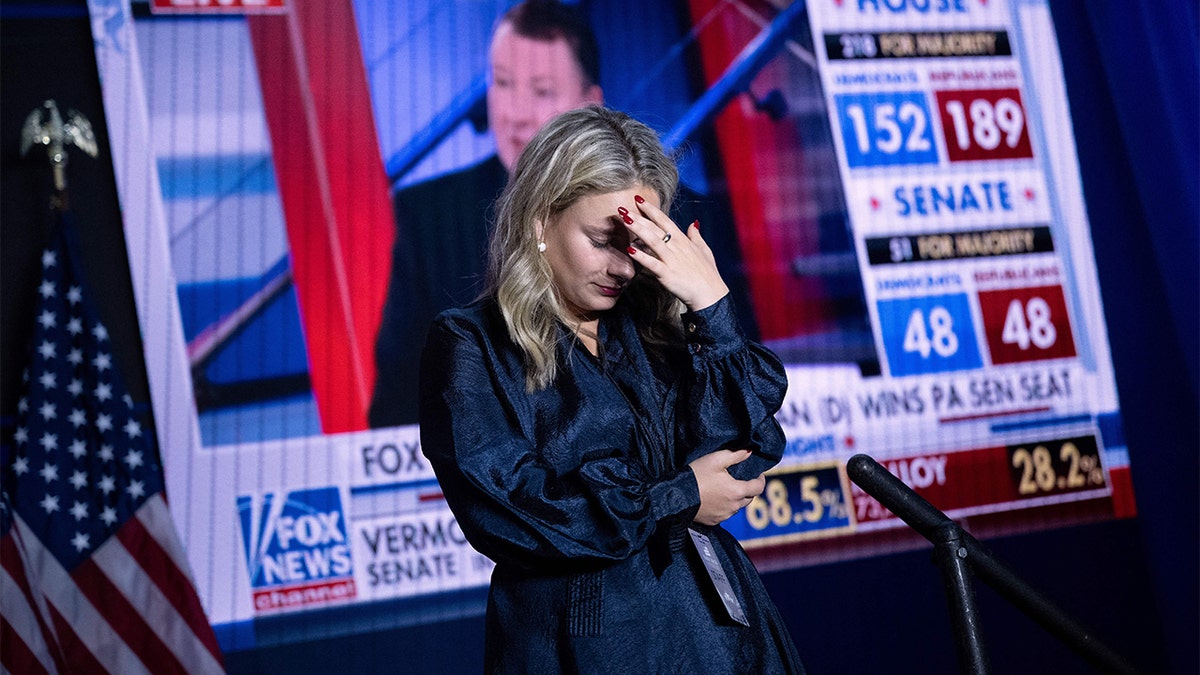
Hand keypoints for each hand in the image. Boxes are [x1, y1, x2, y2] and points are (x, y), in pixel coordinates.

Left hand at [623, 196, 728, 311]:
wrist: (711, 294)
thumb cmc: (708, 274)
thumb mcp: (704, 250)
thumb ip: (696, 236)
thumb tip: (693, 223)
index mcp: (683, 240)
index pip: (664, 220)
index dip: (651, 209)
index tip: (638, 199)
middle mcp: (676, 246)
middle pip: (655, 228)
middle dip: (638, 217)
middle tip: (623, 207)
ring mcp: (672, 260)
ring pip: (652, 240)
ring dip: (638, 229)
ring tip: (625, 220)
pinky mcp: (668, 274)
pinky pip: (652, 263)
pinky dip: (641, 257)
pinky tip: (630, 250)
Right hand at [688, 449, 764, 525]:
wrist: (677, 495)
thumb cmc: (696, 475)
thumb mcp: (715, 459)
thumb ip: (735, 455)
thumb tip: (749, 452)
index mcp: (737, 491)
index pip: (759, 487)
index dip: (760, 479)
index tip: (757, 474)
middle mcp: (734, 506)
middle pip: (749, 498)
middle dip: (748, 488)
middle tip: (739, 479)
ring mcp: (724, 515)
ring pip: (737, 507)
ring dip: (735, 498)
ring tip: (724, 488)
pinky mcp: (714, 521)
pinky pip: (725, 513)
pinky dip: (724, 506)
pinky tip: (715, 498)